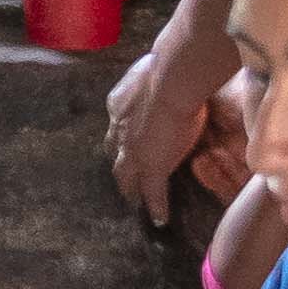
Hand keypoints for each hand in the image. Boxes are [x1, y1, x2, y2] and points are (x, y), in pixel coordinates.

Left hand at [105, 46, 207, 216]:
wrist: (171, 83)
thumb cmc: (170, 69)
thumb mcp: (155, 72)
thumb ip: (158, 80)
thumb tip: (174, 75)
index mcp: (118, 104)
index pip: (118, 124)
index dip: (121, 135)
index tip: (126, 141)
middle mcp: (118, 130)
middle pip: (113, 153)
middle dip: (118, 166)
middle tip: (122, 178)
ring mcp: (133, 152)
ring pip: (125, 177)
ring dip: (129, 189)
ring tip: (134, 201)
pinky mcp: (150, 168)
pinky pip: (152, 193)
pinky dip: (155, 206)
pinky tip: (159, 219)